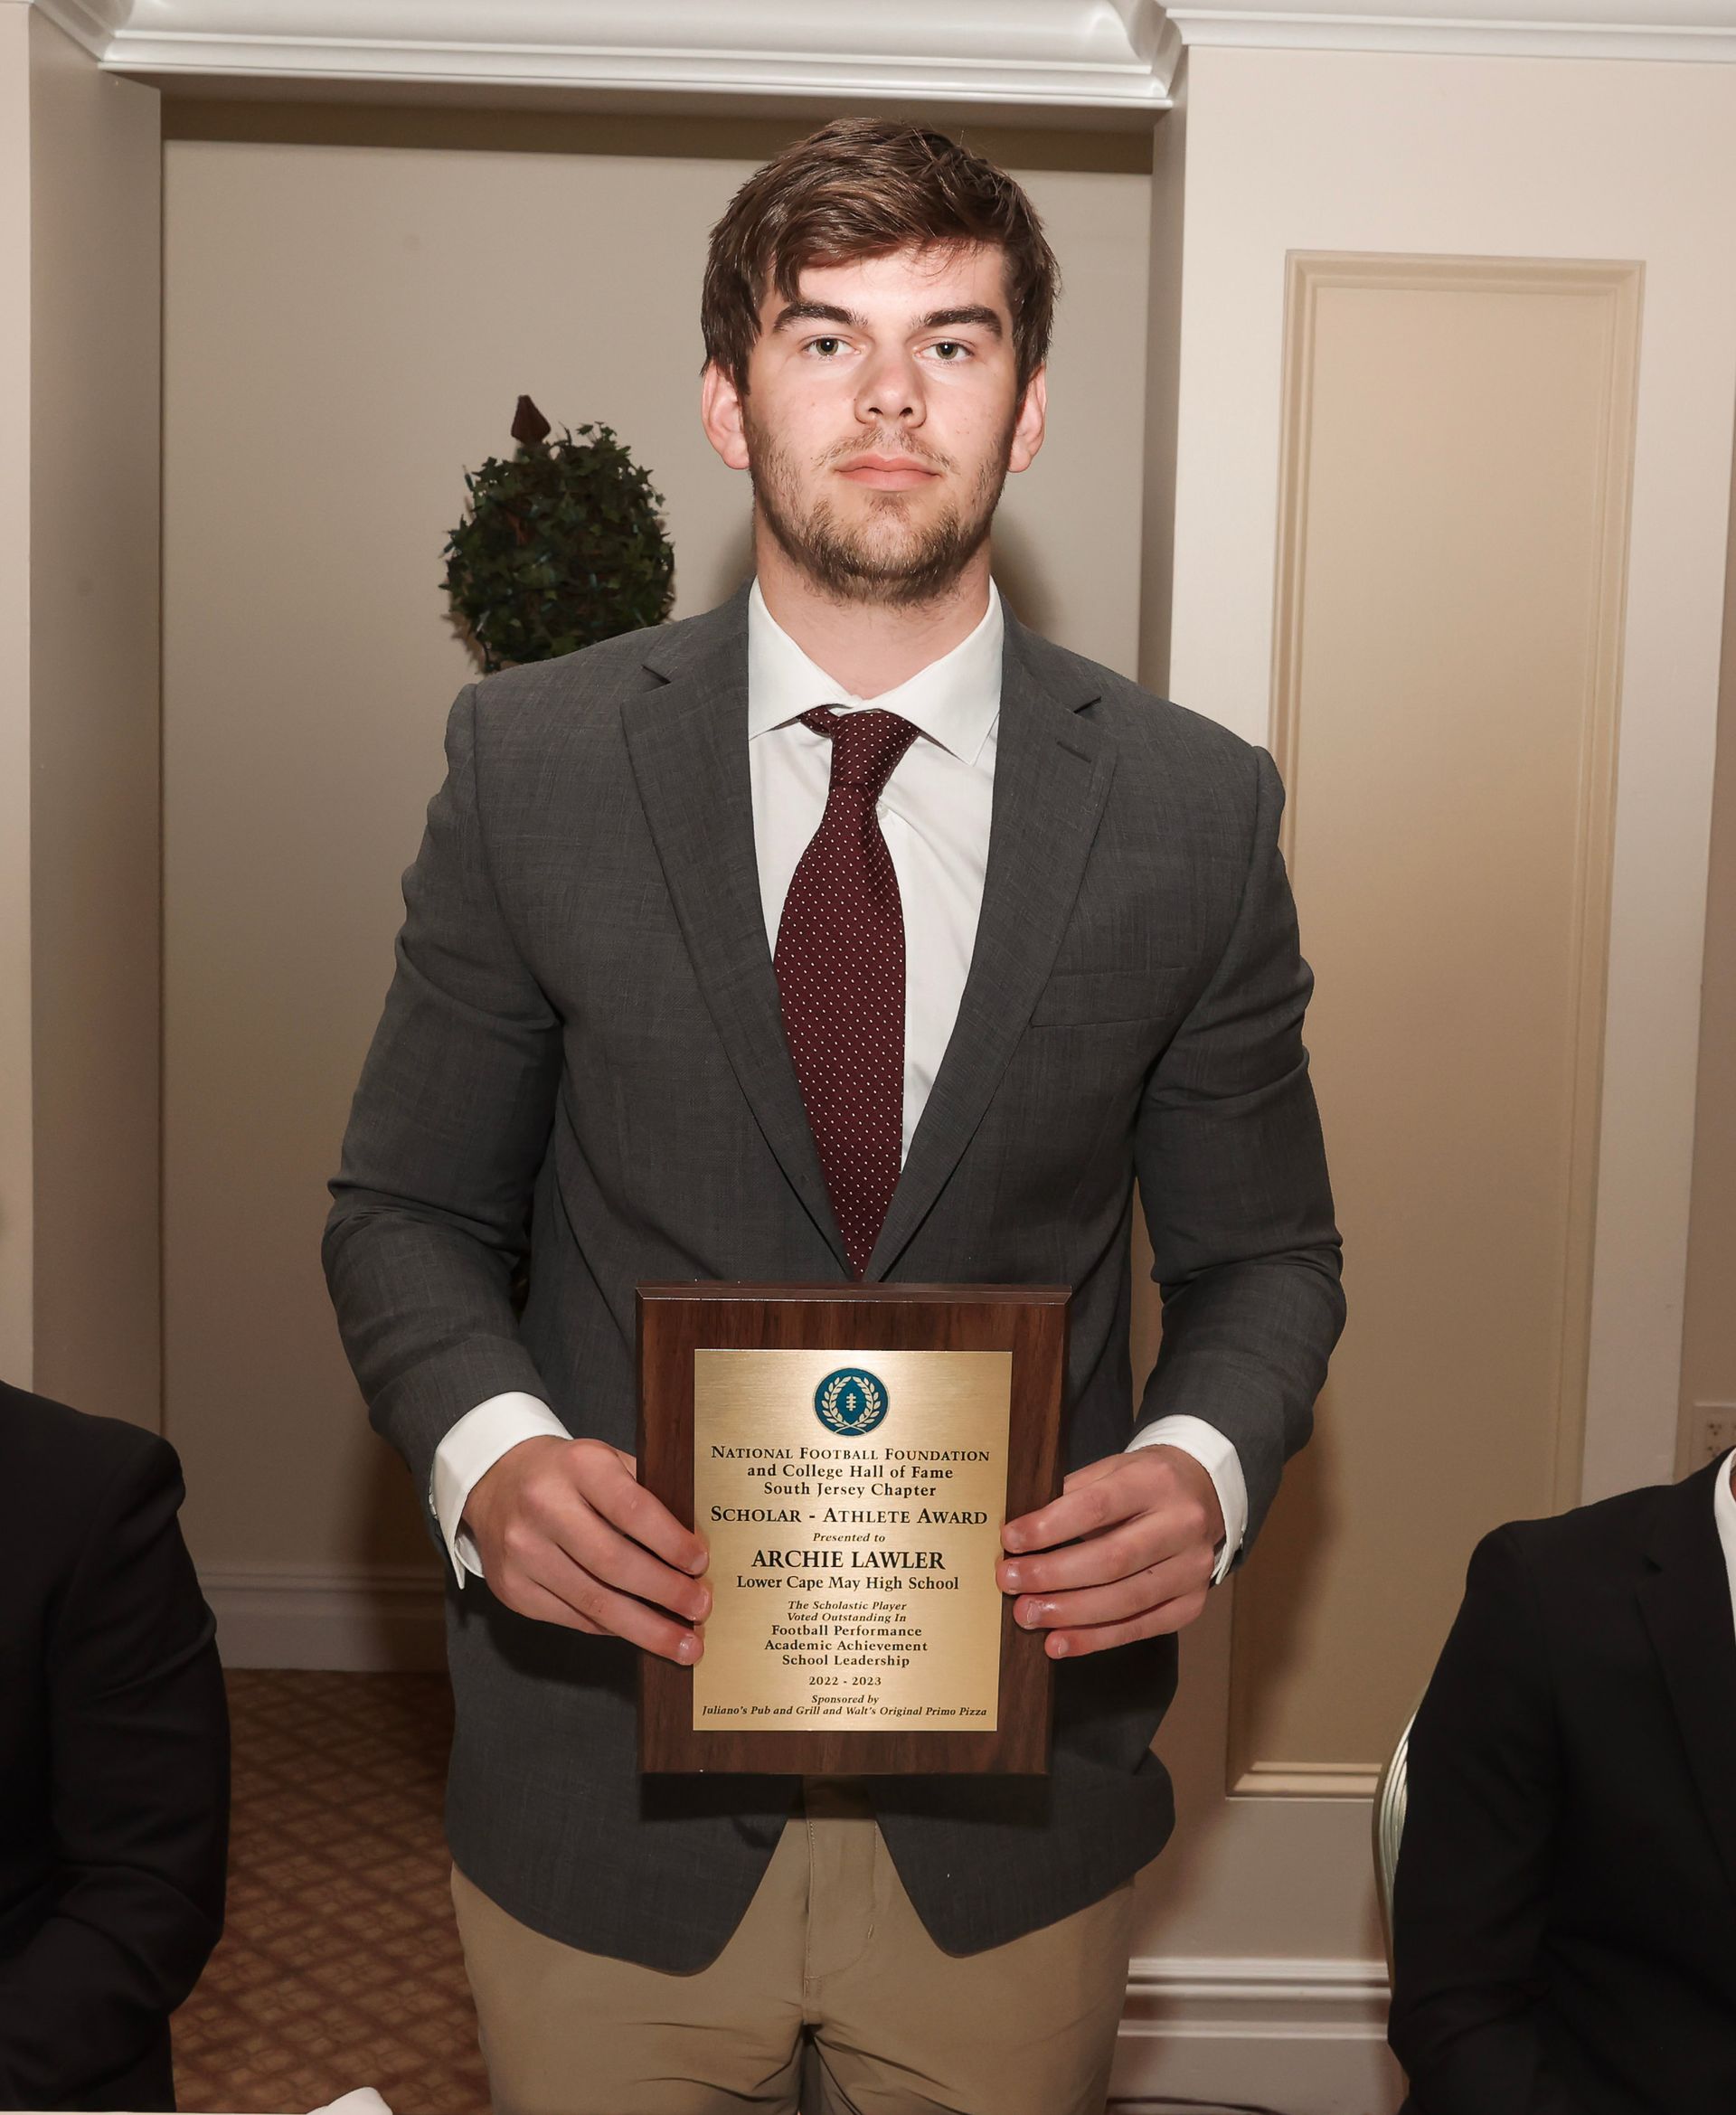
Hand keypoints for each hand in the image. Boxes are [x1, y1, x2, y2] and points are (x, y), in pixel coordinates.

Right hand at [462, 1436, 709, 1662]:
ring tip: (684, 1643)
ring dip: (646, 1628)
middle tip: (700, 1608)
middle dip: (665, 1592)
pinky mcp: (513, 1589)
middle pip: (614, 1563)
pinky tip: (640, 1633)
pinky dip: (613, 1629)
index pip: (632, 1509)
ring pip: (595, 1602)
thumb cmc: (569, 1475)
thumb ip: (647, 1494)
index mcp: (578, 1466)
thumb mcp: (607, 1462)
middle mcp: (544, 1507)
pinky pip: (575, 1618)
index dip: (671, 1542)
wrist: (498, 1482)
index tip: (700, 1564)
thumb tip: (695, 1549)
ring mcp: (523, 1552)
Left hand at [997, 1445, 1223, 1658]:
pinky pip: (1140, 1627)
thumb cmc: (1143, 1484)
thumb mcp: (1111, 1470)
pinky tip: (1060, 1642)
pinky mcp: (1192, 1603)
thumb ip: (1071, 1495)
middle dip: (1053, 1575)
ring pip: (1125, 1600)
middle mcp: (1182, 1524)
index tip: (1010, 1540)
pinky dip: (1095, 1638)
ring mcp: (1192, 1568)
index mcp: (1155, 1481)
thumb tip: (1018, 1533)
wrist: (1204, 1495)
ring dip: (1069, 1613)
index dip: (1049, 1527)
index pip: (1097, 1507)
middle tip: (1010, 1582)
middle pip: (1111, 1559)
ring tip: (1027, 1615)